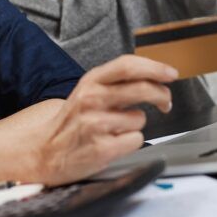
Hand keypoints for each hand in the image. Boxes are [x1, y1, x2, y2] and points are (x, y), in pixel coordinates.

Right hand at [33, 55, 176, 185]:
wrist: (45, 151)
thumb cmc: (73, 121)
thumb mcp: (89, 92)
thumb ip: (116, 82)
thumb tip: (153, 76)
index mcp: (91, 81)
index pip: (127, 65)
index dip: (154, 67)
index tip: (171, 73)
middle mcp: (92, 99)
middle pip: (141, 88)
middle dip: (162, 95)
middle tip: (166, 101)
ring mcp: (95, 124)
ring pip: (140, 119)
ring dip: (135, 125)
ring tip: (117, 129)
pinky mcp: (101, 148)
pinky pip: (135, 140)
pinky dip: (130, 143)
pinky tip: (113, 143)